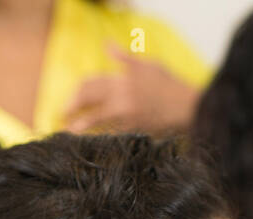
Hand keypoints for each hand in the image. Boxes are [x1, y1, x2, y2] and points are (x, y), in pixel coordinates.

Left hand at [64, 42, 199, 135]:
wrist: (188, 107)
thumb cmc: (170, 84)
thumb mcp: (148, 65)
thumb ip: (124, 58)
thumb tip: (107, 46)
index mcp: (122, 79)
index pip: (90, 84)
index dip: (77, 93)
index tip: (71, 100)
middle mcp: (120, 97)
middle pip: (88, 101)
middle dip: (72, 108)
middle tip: (64, 115)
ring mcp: (126, 116)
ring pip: (97, 120)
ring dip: (82, 126)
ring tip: (71, 130)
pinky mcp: (134, 130)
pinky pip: (112, 132)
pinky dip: (102, 134)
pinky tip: (94, 138)